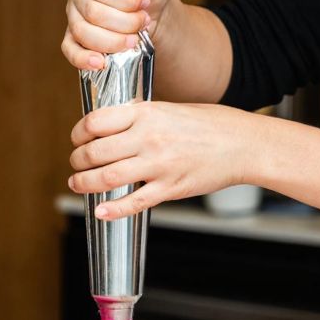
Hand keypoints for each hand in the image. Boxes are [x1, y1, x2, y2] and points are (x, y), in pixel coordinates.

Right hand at [62, 0, 178, 70]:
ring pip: (84, 33)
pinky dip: (84, 59)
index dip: (125, 2)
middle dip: (125, 22)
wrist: (153, 12)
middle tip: (143, 21)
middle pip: (93, 14)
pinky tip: (100, 62)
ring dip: (114, 41)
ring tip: (134, 39)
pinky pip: (70, 50)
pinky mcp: (72, 37)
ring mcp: (72, 14)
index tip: (144, 2)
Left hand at [68, 102, 257, 218]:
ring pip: (107, 177)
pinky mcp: (170, 188)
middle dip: (78, 160)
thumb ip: (141, 118)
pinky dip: (112, 209)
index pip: (96, 122)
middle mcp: (149, 138)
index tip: (77, 138)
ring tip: (78, 184)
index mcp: (147, 114)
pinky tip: (100, 210)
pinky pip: (133, 202)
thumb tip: (112, 129)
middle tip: (76, 163)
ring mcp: (159, 165)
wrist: (244, 144)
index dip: (79, 133)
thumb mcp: (170, 109)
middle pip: (95, 152)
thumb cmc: (212, 124)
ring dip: (85, 183)